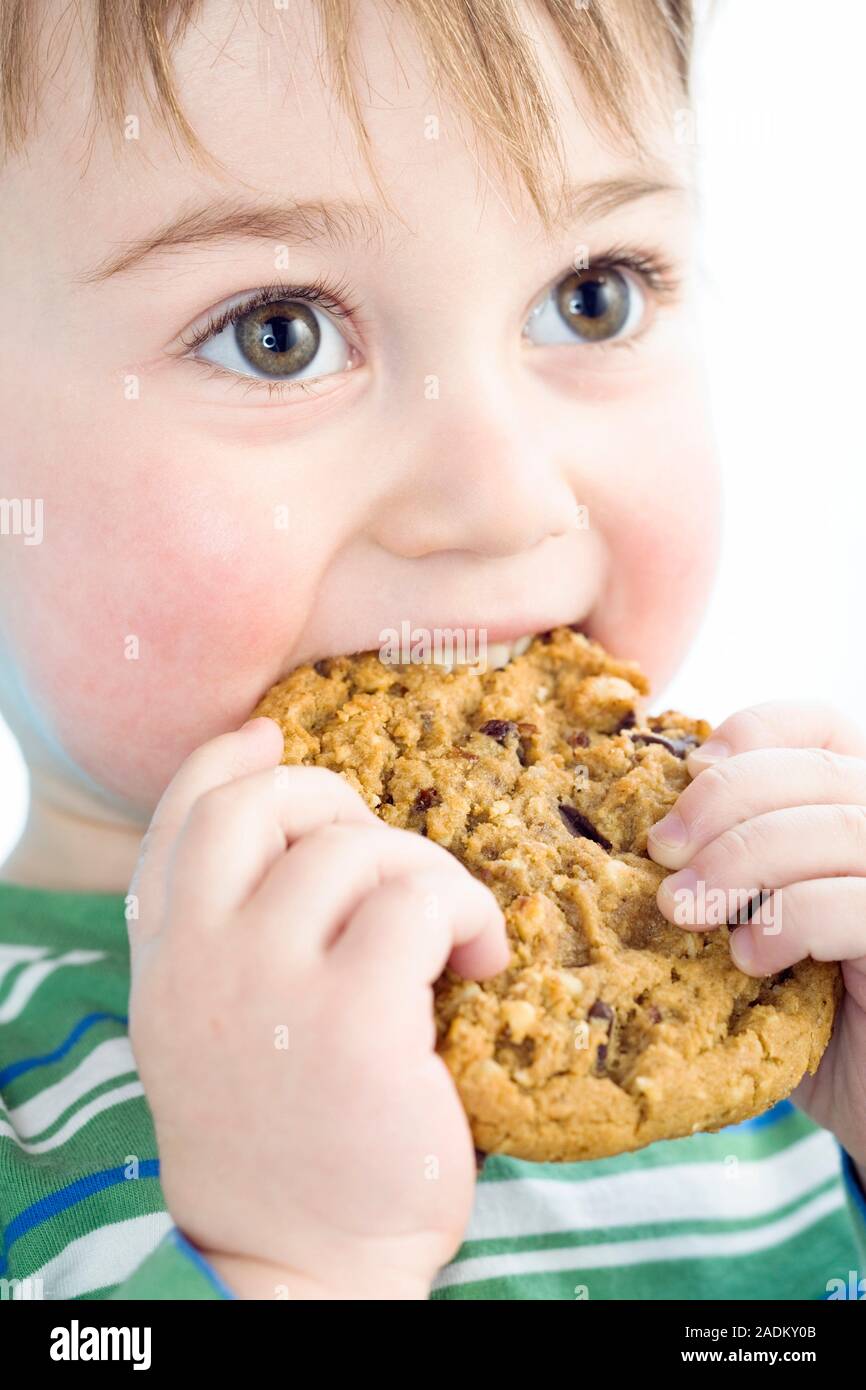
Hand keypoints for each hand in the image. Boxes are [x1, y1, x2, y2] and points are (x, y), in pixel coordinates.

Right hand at [127, 716, 507, 1298]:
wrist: (304, 1270)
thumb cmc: (284, 1146)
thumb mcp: (218, 1034)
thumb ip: (233, 937)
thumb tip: (292, 830)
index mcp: (168, 965)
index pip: (179, 820)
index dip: (226, 763)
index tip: (271, 741)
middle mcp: (202, 963)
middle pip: (262, 806)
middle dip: (334, 797)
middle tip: (389, 852)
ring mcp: (270, 984)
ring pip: (358, 846)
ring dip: (425, 871)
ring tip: (451, 937)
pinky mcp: (355, 1018)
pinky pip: (421, 901)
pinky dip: (466, 915)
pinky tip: (479, 966)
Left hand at [647, 700, 865, 1173]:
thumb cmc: (799, 1011)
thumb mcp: (752, 917)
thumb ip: (720, 858)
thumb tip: (634, 813)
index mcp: (854, 804)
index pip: (817, 725)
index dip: (752, 731)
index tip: (688, 767)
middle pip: (816, 769)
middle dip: (722, 801)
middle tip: (661, 852)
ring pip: (834, 827)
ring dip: (741, 861)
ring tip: (686, 910)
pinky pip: (852, 903)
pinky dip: (789, 920)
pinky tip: (749, 958)